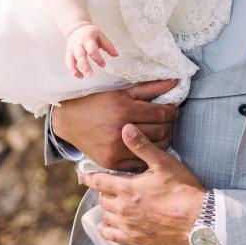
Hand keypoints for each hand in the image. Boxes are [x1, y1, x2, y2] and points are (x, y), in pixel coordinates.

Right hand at [52, 81, 178, 170]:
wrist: (70, 121)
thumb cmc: (98, 103)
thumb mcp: (122, 91)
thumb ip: (150, 88)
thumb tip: (175, 82)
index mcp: (124, 109)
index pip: (161, 113)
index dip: (172, 111)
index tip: (172, 110)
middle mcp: (120, 131)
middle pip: (161, 131)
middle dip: (168, 125)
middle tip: (167, 121)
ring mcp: (116, 149)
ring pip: (154, 149)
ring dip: (162, 141)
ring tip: (159, 133)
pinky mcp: (112, 163)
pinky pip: (141, 163)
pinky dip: (147, 155)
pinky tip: (146, 146)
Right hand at [65, 23, 117, 77]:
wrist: (77, 28)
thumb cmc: (91, 33)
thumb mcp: (100, 36)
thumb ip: (108, 45)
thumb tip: (116, 55)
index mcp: (88, 39)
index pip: (92, 49)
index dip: (97, 58)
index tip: (104, 65)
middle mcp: (78, 44)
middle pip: (80, 55)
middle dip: (85, 65)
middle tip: (90, 74)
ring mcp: (72, 48)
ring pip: (71, 59)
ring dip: (75, 69)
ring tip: (83, 76)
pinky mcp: (68, 53)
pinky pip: (68, 62)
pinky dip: (72, 69)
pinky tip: (79, 75)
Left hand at [80, 124, 204, 244]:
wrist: (197, 218)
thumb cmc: (182, 188)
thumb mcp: (163, 162)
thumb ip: (142, 146)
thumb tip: (126, 128)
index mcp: (127, 188)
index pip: (100, 182)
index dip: (90, 177)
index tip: (84, 176)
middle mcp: (124, 209)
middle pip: (103, 199)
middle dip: (104, 191)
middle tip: (109, 185)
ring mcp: (129, 226)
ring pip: (107, 216)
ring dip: (108, 207)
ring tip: (113, 201)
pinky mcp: (136, 240)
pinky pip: (113, 236)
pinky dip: (108, 229)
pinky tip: (109, 225)